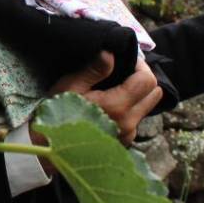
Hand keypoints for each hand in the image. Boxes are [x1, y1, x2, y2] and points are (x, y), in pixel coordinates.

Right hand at [44, 51, 161, 145]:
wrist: (49, 148)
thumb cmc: (56, 115)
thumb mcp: (70, 87)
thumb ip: (94, 70)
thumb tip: (111, 53)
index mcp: (117, 107)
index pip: (147, 80)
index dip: (140, 65)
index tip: (126, 59)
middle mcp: (128, 123)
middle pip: (154, 93)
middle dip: (143, 78)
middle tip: (125, 70)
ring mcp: (128, 135)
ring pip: (147, 106)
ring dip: (139, 93)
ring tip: (118, 86)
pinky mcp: (125, 142)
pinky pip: (138, 118)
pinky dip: (132, 107)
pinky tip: (113, 103)